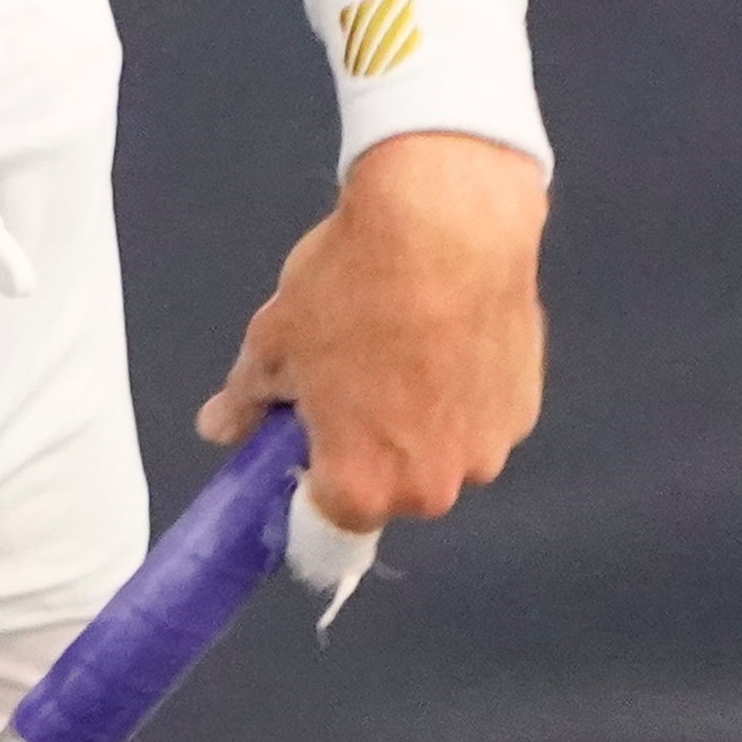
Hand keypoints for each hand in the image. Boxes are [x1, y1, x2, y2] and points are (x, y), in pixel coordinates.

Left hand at [199, 130, 545, 526]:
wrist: (444, 223)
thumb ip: (246, 403)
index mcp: (359, 488)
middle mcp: (430, 490)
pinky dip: (464, 389)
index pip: (326, 518)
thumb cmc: (348, 289)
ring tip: (403, 344)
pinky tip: (448, 333)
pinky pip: (481, 415)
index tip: (305, 436)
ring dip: (422, 420)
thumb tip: (218, 428)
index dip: (310, 476)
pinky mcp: (523, 410)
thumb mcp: (273, 343)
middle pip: (389, 486)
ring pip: (440, 450)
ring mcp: (486, 451)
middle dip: (368, 446)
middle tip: (351, 376)